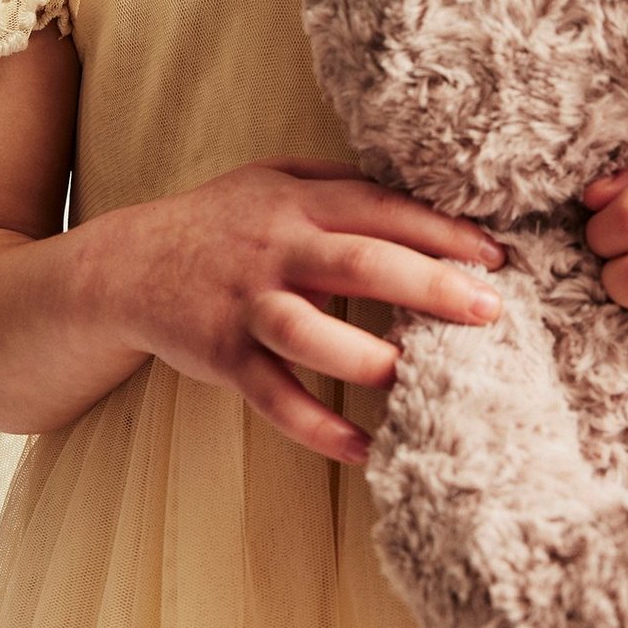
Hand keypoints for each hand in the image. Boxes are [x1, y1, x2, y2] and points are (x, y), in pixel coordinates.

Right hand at [93, 159, 506, 465]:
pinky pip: (275, 397)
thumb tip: (422, 193)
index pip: (381, 209)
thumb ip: (340, 181)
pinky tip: (364, 449)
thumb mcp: (274, 178)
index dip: (441, 230)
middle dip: (431, 285)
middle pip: (362, 262)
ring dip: (371, 357)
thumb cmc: (221, 220)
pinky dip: (318, 427)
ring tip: (423, 375)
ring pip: (311, 332)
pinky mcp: (224, 355)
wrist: (129, 265)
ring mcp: (248, 304)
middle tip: (490, 310)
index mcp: (299, 202)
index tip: (498, 253)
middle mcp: (277, 248)